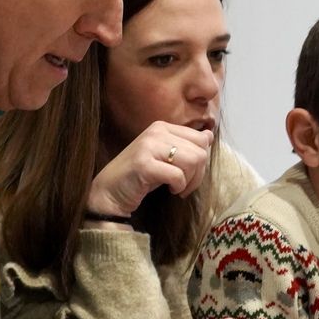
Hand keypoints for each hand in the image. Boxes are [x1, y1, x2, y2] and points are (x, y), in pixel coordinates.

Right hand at [85, 122, 213, 217]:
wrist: (109, 192)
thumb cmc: (140, 176)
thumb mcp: (165, 157)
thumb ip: (185, 146)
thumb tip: (209, 136)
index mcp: (162, 126)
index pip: (201, 138)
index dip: (202, 160)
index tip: (190, 174)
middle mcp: (156, 132)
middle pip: (200, 151)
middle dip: (198, 174)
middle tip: (185, 186)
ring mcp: (149, 146)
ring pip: (193, 161)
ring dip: (190, 181)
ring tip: (178, 188)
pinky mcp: (144, 164)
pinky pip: (177, 175)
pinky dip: (179, 186)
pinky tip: (171, 190)